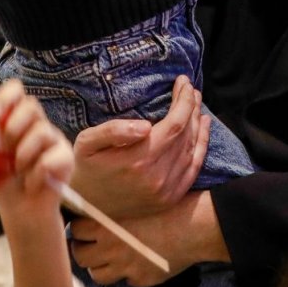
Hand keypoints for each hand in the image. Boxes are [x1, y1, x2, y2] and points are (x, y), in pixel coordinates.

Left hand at [0, 80, 73, 224]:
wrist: (19, 210)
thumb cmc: (1, 180)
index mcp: (15, 117)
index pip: (15, 90)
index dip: (3, 98)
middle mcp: (36, 123)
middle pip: (31, 104)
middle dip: (13, 127)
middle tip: (4, 148)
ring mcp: (53, 139)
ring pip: (41, 131)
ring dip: (22, 154)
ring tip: (16, 171)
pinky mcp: (65, 157)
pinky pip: (50, 158)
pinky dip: (35, 174)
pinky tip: (31, 183)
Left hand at [69, 192, 227, 286]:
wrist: (194, 226)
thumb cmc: (167, 207)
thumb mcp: (134, 202)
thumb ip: (111, 211)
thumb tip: (91, 215)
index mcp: (105, 224)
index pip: (74, 230)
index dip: (79, 229)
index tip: (85, 228)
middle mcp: (111, 247)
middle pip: (80, 255)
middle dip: (85, 250)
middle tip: (93, 245)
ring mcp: (125, 266)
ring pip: (97, 274)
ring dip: (101, 266)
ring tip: (111, 257)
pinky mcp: (142, 279)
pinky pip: (126, 281)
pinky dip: (129, 274)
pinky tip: (139, 261)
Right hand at [71, 76, 208, 218]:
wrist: (86, 204)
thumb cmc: (85, 166)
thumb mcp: (87, 143)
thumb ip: (113, 131)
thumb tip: (145, 126)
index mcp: (138, 160)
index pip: (174, 124)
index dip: (183, 101)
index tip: (183, 82)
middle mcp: (157, 177)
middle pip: (185, 135)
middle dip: (191, 107)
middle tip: (190, 88)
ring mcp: (166, 190)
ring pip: (192, 149)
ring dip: (197, 123)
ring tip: (195, 103)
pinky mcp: (170, 198)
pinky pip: (194, 168)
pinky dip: (202, 145)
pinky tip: (202, 127)